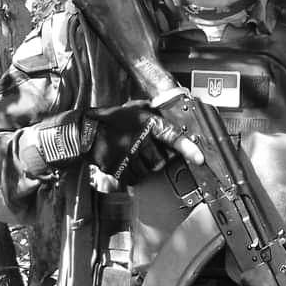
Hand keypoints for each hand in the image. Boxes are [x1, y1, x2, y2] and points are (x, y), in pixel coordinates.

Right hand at [86, 102, 202, 183]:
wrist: (86, 131)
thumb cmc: (112, 119)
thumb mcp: (134, 109)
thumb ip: (152, 110)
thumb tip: (169, 106)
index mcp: (146, 123)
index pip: (172, 136)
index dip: (188, 148)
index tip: (200, 159)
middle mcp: (138, 139)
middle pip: (161, 160)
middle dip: (158, 159)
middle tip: (148, 152)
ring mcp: (127, 155)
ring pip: (148, 170)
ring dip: (145, 167)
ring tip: (135, 156)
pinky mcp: (117, 168)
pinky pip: (135, 179)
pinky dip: (134, 175)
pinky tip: (128, 164)